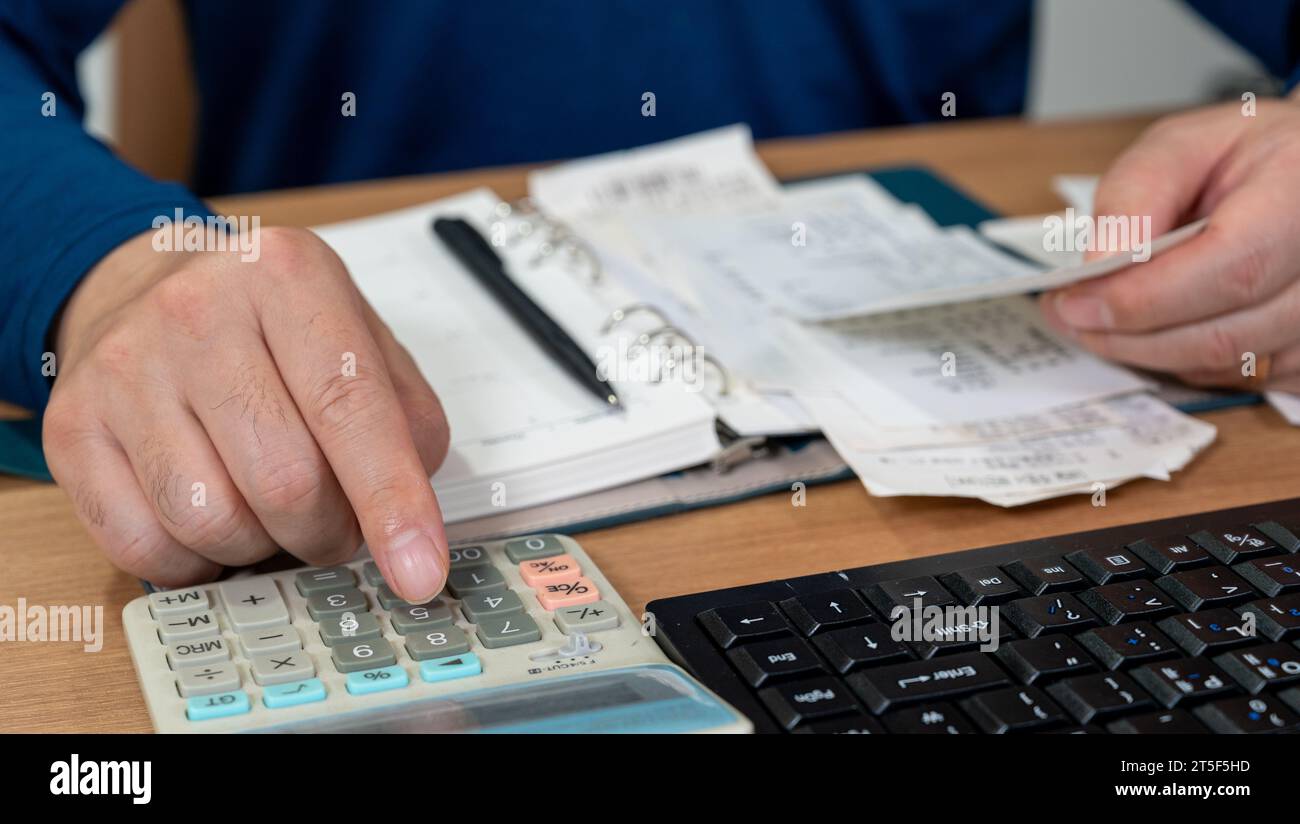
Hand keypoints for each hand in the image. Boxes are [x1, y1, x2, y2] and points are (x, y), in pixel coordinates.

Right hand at [44, 225, 450, 600]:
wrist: (144, 287)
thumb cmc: (267, 323)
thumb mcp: (357, 333)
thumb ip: (406, 417)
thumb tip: (411, 517)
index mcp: (286, 277)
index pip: (350, 406)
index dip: (391, 500)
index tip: (419, 569)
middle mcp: (196, 313)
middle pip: (286, 480)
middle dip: (329, 530)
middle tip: (337, 522)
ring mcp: (124, 370)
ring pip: (214, 522)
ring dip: (264, 545)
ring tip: (271, 509)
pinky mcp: (72, 428)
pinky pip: (146, 547)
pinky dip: (197, 559)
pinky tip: (214, 514)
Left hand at [1040, 97, 1299, 391]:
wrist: (1296, 173)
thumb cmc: (1247, 155)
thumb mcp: (1182, 145)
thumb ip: (1136, 195)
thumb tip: (1098, 263)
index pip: (1230, 270)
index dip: (1144, 298)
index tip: (1075, 302)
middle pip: (1223, 334)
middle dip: (1128, 336)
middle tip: (1069, 317)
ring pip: (1224, 365)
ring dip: (1145, 353)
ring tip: (1097, 321)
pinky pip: (1235, 378)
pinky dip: (1179, 359)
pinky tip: (1151, 329)